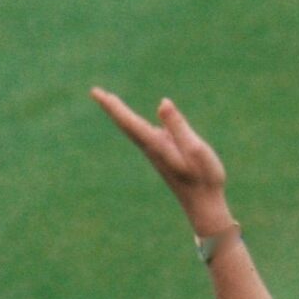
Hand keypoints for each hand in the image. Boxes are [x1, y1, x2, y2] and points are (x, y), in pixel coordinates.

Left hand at [91, 87, 234, 235]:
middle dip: (111, 107)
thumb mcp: (194, 148)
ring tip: (110, 101)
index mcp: (156, 145)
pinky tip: (134, 122)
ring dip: (121, 114)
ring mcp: (157, 153)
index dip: (113, 107)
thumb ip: (178, 126)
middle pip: (127, 124)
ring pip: (134, 130)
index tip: (96, 92)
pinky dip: (135, 124)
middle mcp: (152, 148)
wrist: (204, 206)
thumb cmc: (203, 178)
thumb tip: (162, 102)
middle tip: (94, 92)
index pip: (129, 122)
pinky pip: (145, 135)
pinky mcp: (165, 156)